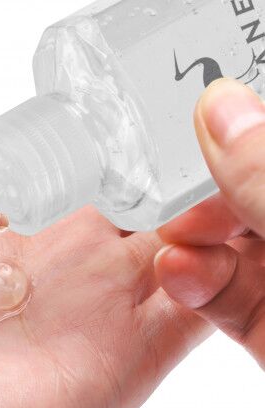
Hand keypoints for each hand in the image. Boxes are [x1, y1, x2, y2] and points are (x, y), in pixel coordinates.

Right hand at [156, 79, 264, 369]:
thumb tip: (223, 108)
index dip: (241, 113)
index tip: (195, 101)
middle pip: (250, 184)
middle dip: (206, 183)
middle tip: (170, 176)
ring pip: (229, 241)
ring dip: (192, 238)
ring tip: (170, 237)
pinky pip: (222, 292)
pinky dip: (194, 281)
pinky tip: (176, 271)